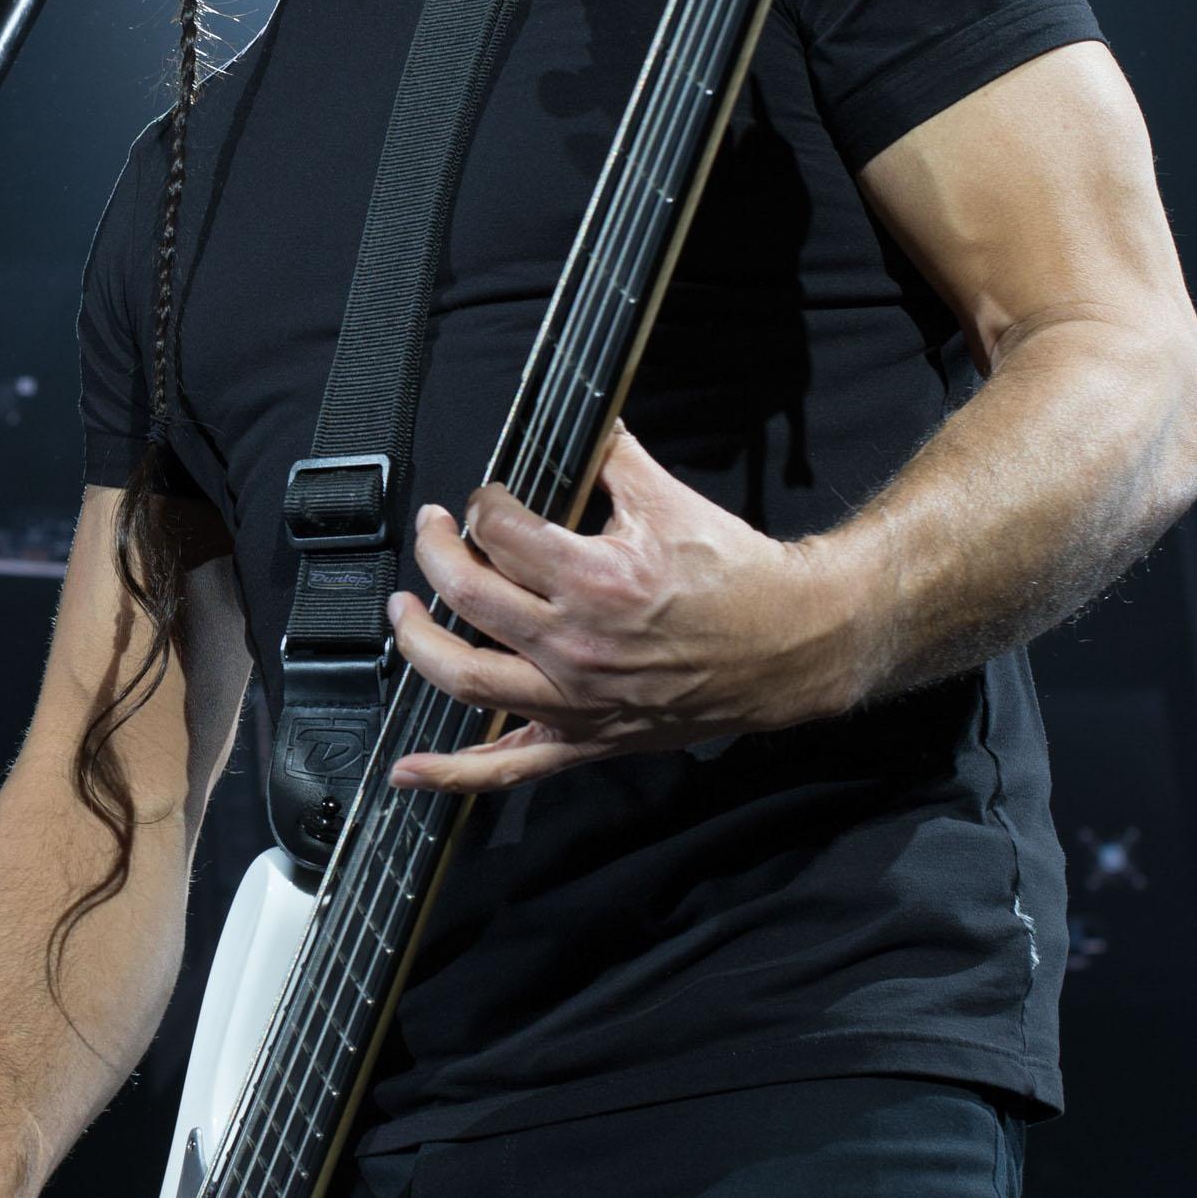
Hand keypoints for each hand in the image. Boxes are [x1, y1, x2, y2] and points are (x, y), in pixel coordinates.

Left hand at [385, 425, 876, 792]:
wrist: (792, 644)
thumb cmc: (738, 576)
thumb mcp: (672, 501)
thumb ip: (614, 458)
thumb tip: (585, 422)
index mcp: (595, 579)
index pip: (501, 532)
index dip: (484, 505)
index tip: (488, 499)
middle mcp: (575, 644)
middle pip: (467, 595)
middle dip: (436, 553)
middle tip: (432, 532)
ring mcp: (575, 699)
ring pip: (465, 678)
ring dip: (419, 643)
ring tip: (404, 612)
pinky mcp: (587, 738)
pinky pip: (508, 766)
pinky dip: (452, 774)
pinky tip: (405, 771)